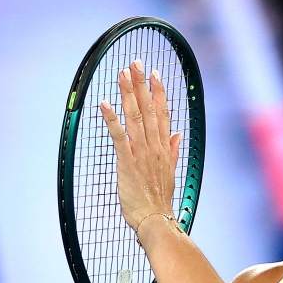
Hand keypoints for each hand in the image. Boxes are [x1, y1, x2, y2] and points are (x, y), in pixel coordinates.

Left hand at [100, 59, 182, 230]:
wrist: (155, 220)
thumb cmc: (159, 200)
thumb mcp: (170, 173)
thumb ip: (173, 151)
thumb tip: (178, 134)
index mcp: (164, 149)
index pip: (163, 114)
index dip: (159, 92)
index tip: (155, 74)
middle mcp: (154, 146)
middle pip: (149, 109)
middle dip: (141, 84)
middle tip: (136, 62)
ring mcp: (141, 153)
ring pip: (135, 117)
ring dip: (128, 94)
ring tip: (122, 73)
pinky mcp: (127, 161)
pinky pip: (118, 135)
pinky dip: (111, 118)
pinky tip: (104, 103)